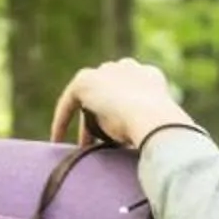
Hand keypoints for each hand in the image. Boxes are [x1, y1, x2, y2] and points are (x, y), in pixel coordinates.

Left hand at [50, 58, 196, 150]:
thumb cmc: (160, 131)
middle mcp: (128, 68)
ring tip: (81, 146)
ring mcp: (106, 71)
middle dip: (101, 117)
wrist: (153, 119)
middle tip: (96, 143)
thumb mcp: (154, 129)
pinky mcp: (85, 81)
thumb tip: (139, 150)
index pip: (131, 91)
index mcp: (149, 76)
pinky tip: (57, 139)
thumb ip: (145, 130)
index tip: (117, 135)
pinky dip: (62, 120)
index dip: (122, 114)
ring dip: (85, 122)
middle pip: (108, 92)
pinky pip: (69, 102)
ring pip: (89, 98)